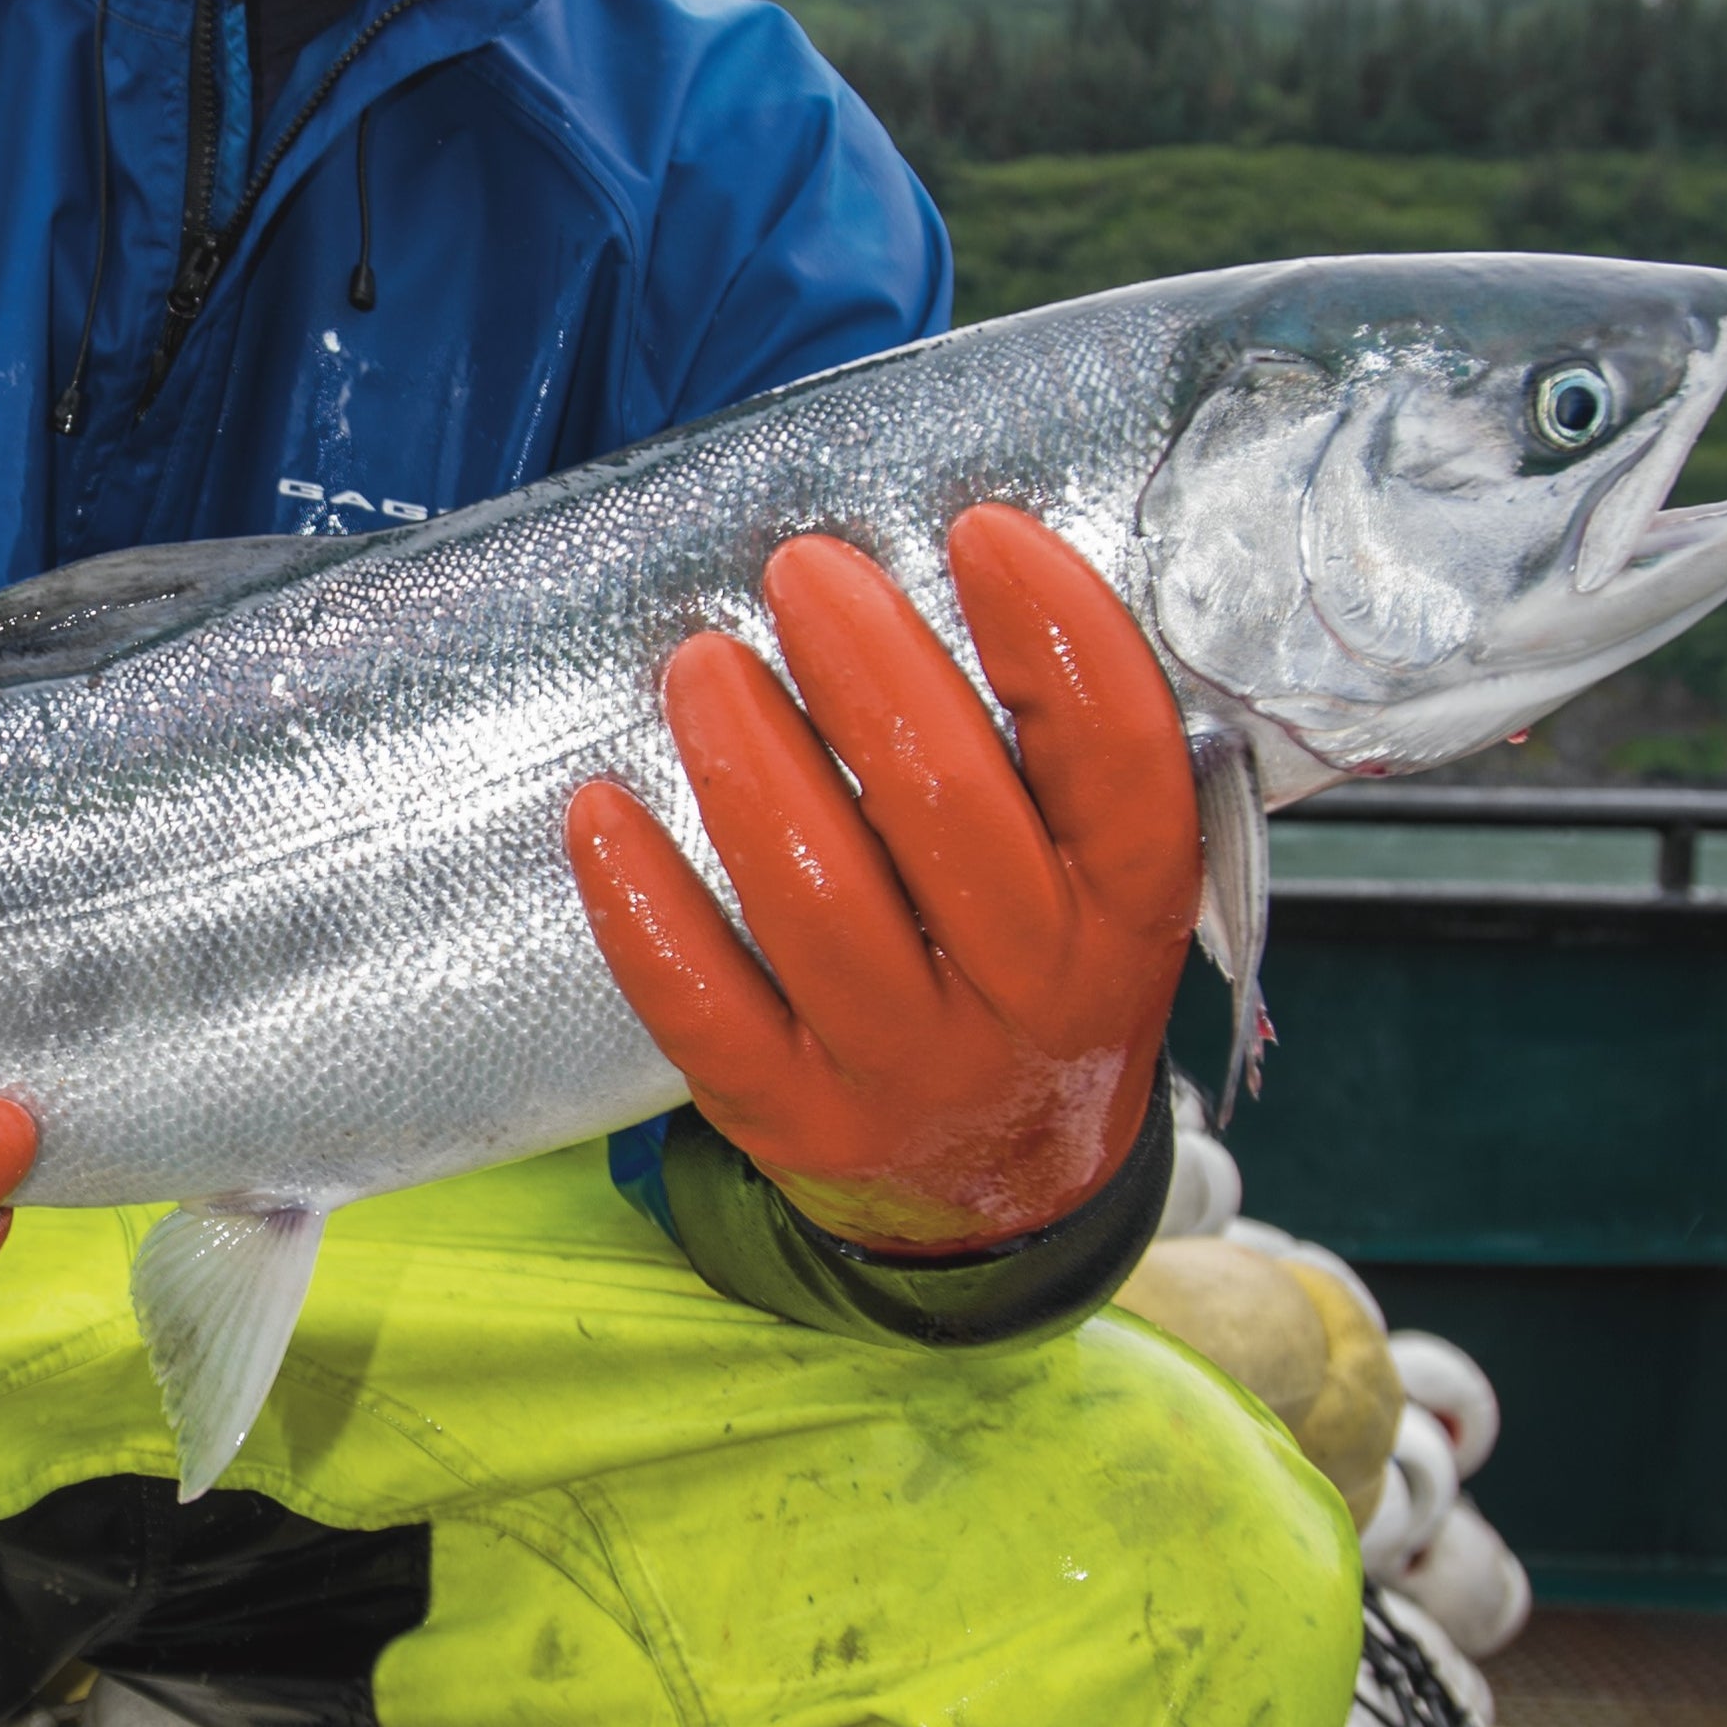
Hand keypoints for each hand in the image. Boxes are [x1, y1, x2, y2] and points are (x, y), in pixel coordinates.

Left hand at [568, 506, 1198, 1255]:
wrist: (1001, 1195)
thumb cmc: (1028, 977)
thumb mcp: (1095, 885)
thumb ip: (1055, 758)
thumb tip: (958, 556)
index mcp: (1126, 916)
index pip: (1120, 765)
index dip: (1058, 635)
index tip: (980, 530)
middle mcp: (1033, 997)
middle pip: (951, 813)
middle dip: (867, 668)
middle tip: (803, 569)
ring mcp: (910, 1068)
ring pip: (819, 902)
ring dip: (749, 761)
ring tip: (701, 663)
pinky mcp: (793, 1119)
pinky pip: (703, 1006)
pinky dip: (644, 902)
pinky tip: (600, 807)